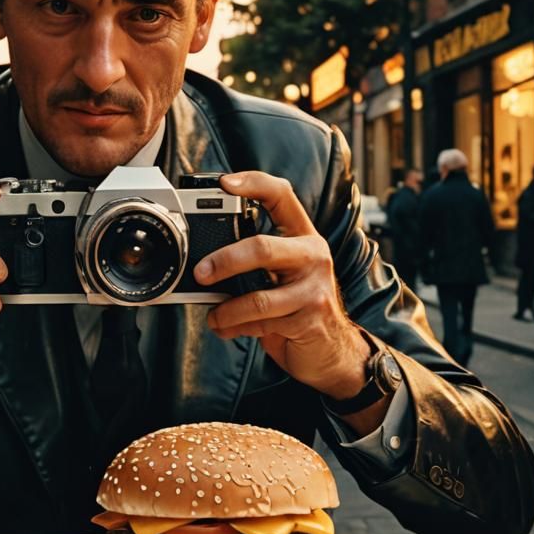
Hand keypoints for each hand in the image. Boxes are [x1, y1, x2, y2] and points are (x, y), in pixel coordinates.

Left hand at [193, 171, 369, 398]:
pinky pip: (261, 322)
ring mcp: (313, 289)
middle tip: (201, 272)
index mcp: (303, 236)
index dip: (253, 183)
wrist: (332, 350)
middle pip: (263, 247)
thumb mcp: (284, 274)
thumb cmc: (299, 306)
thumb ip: (256, 260)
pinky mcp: (309, 320)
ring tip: (213, 313)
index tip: (224, 183)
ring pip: (258, 297)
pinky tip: (225, 327)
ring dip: (226, 309)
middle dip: (225, 260)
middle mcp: (313, 256)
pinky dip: (235, 326)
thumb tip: (203, 258)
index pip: (282, 195)